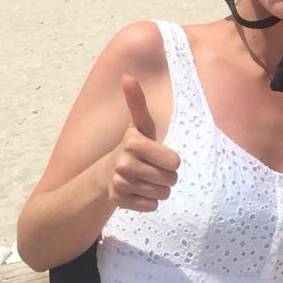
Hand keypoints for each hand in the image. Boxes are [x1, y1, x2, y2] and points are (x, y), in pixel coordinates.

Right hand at [107, 76, 180, 211]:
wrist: (107, 173)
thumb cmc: (134, 147)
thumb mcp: (140, 126)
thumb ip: (137, 103)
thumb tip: (127, 76)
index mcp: (133, 142)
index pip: (175, 162)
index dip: (171, 160)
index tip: (157, 155)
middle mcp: (124, 163)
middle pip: (170, 179)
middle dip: (167, 176)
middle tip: (152, 169)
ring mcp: (120, 183)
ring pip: (162, 194)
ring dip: (159, 189)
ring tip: (145, 180)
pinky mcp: (118, 201)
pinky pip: (151, 206)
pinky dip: (149, 202)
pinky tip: (138, 192)